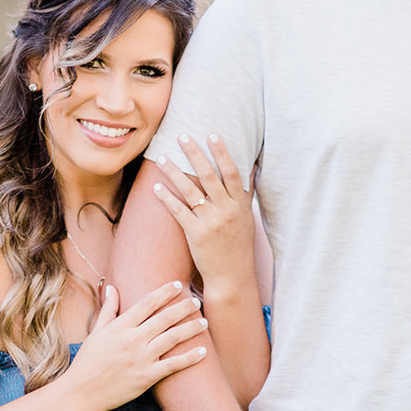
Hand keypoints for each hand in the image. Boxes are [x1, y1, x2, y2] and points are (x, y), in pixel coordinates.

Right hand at [58, 282, 207, 410]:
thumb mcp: (96, 331)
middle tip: (196, 301)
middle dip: (183, 307)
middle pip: (165, 318)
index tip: (177, 284)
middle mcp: (132, 339)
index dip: (164, 292)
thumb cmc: (88, 361)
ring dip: (190, 329)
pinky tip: (203, 351)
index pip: (147, 303)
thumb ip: (108, 308)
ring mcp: (141, 358)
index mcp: (120, 326)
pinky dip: (189, 358)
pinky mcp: (146, 377)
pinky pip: (173, 365)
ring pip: (172, 338)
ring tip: (204, 322)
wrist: (82, 392)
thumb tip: (112, 287)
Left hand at [151, 133, 255, 293]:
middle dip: (195, 154)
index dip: (222, 152)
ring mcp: (211, 222)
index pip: (232, 172)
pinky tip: (157, 187)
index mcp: (240, 204)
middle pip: (209, 176)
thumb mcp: (247, 217)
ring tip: (162, 157)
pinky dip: (167, 198)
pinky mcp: (196, 234)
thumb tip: (253, 168)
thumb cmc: (239, 245)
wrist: (232, 276)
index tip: (212, 134)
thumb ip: (247, 192)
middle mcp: (227, 210)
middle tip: (182, 136)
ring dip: (174, 172)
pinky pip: (179, 211)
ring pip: (190, 191)